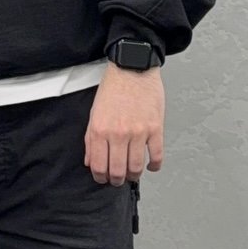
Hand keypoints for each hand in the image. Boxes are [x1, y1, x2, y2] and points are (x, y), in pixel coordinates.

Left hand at [85, 63, 164, 183]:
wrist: (132, 68)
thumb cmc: (113, 88)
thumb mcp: (94, 113)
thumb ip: (90, 140)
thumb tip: (90, 162)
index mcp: (99, 131)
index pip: (98, 166)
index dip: (100, 177)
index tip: (103, 179)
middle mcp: (117, 134)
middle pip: (117, 171)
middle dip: (117, 180)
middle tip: (118, 180)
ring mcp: (138, 132)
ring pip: (136, 167)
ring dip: (134, 175)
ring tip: (133, 174)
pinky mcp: (155, 128)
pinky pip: (156, 155)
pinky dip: (154, 166)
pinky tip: (151, 167)